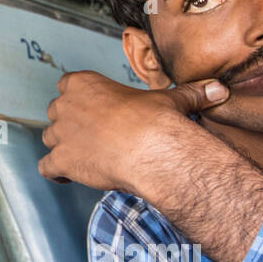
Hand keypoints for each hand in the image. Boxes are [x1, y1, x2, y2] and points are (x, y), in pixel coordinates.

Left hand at [38, 71, 228, 196]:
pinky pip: (46, 168)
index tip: (92, 108)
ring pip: (49, 138)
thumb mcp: (170, 101)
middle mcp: (66, 105)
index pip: (67, 84)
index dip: (77, 98)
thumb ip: (188, 94)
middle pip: (56, 112)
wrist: (149, 148)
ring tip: (82, 156)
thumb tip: (217, 90)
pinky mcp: (60, 160)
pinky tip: (66, 178)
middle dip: (68, 123)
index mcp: (85, 83)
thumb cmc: (155, 120)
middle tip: (90, 135)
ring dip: (61, 147)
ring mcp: (60, 133)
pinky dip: (54, 174)